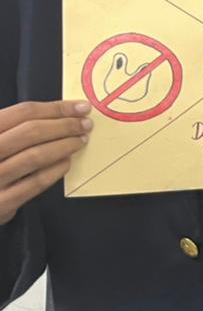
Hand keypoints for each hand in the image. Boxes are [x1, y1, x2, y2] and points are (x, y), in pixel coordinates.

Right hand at [0, 101, 92, 225]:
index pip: (23, 112)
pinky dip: (56, 169)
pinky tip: (67, 162)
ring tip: (80, 141)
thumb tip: (59, 114)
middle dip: (65, 126)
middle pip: (31, 131)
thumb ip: (15, 127)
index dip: (56, 108)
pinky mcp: (2, 203)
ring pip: (35, 156)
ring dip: (65, 146)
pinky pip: (36, 182)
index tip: (80, 107)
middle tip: (85, 125)